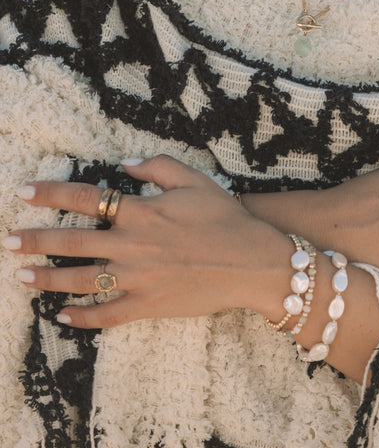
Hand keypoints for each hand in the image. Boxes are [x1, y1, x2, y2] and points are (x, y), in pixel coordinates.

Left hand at [3, 155, 285, 328]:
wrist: (253, 261)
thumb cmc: (225, 217)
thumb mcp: (195, 179)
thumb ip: (157, 166)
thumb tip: (124, 162)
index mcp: (142, 210)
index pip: (85, 198)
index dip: (51, 194)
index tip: (23, 192)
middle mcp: (132, 245)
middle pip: (71, 242)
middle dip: (34, 240)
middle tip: (8, 240)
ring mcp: (137, 279)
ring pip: (80, 280)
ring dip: (46, 279)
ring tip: (21, 276)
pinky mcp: (147, 307)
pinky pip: (106, 316)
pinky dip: (81, 318)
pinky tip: (61, 316)